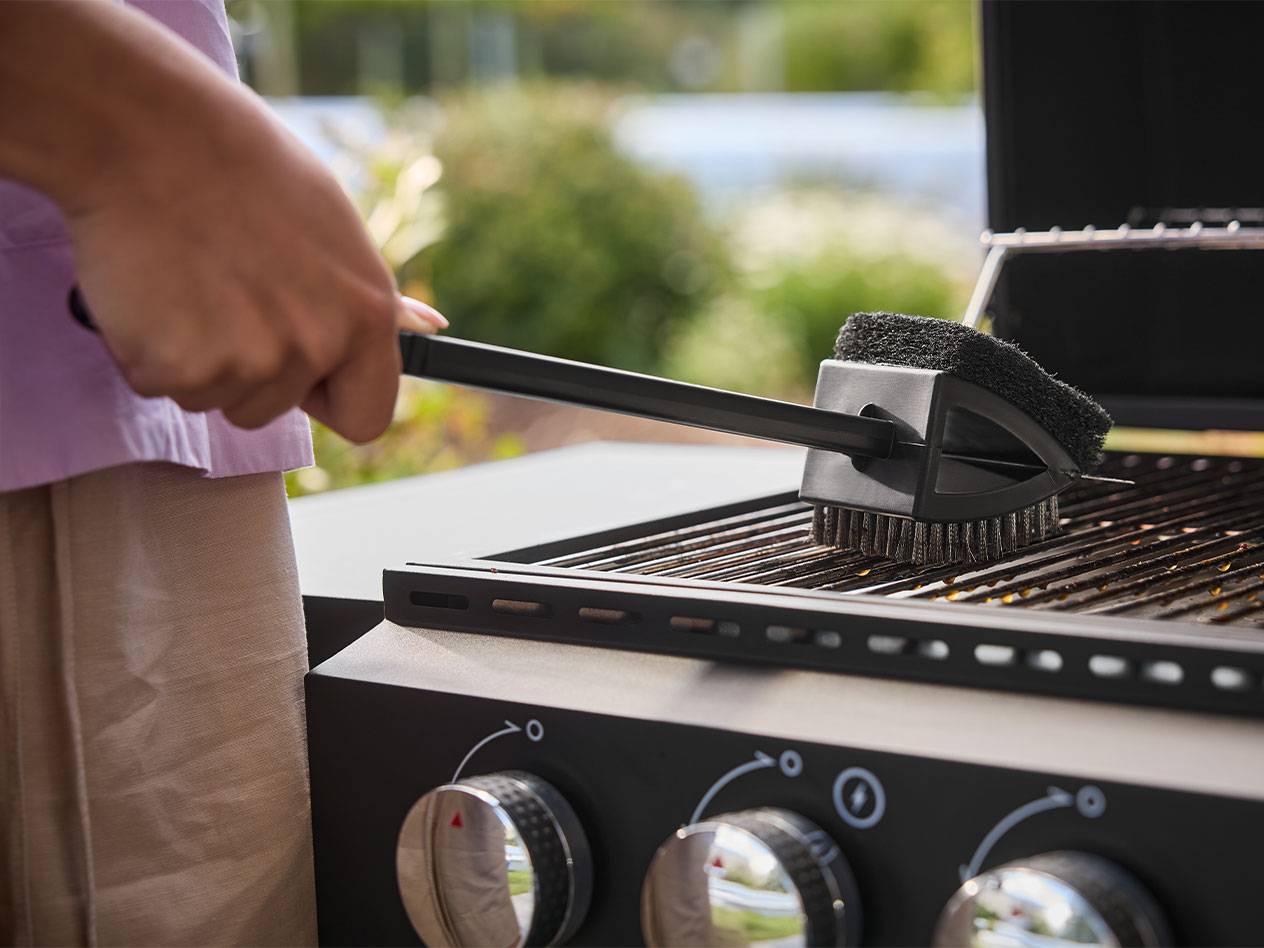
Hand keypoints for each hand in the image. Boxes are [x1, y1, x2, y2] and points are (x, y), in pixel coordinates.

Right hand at [1, 2, 445, 442]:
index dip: (329, 399)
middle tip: (221, 293)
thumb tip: (430, 327)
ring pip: (213, 398)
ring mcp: (248, 361)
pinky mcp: (177, 364)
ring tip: (187, 281)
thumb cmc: (247, 173)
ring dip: (192, 357)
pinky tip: (151, 288)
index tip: (303, 375)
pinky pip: (157, 383)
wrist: (153, 134)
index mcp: (367, 317)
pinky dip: (144, 348)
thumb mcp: (335, 229)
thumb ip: (373, 297)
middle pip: (271, 410)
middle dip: (244, 369)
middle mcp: (317, 346)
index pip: (367, 418)